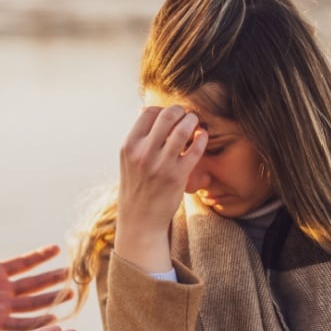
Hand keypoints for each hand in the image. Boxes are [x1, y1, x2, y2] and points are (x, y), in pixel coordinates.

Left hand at [0, 210, 70, 330]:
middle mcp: (0, 290)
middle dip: (51, 278)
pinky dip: (36, 323)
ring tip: (70, 295)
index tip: (56, 248)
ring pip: (32, 303)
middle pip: (33, 283)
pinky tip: (52, 319)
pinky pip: (20, 324)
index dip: (39, 256)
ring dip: (50, 299)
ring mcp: (0, 307)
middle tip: (71, 273)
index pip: (22, 262)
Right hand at [115, 105, 206, 272]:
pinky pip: (195, 148)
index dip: (163, 109)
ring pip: (183, 128)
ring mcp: (160, 165)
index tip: (172, 116)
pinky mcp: (177, 176)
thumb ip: (139, 138)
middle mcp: (142, 153)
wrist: (140, 221)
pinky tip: (202, 137)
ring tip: (196, 124)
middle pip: (167, 115)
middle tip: (187, 116)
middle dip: (181, 111)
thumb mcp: (128, 160)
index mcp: (129, 146)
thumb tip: (147, 110)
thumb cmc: (137, 187)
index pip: (149, 112)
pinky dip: (202, 138)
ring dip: (193, 121)